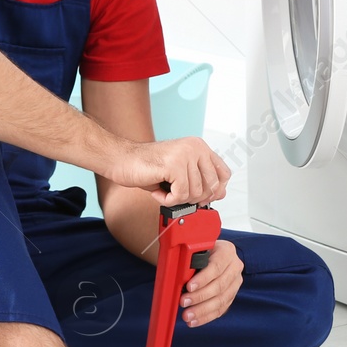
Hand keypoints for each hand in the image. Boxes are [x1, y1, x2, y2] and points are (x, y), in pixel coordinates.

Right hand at [109, 137, 230, 206]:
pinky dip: (167, 199)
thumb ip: (200, 180)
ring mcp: (185, 154)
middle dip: (194, 198)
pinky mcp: (174, 165)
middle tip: (177, 194)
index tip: (203, 197)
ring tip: (164, 189)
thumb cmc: (148, 167)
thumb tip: (220, 194)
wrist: (122, 160)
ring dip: (177, 199)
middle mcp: (195, 147)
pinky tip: (158, 191)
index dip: (216, 190)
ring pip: (195, 193)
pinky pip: (180, 195)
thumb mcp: (180, 173)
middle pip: (212, 187)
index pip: (224, 173)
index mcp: (199, 146)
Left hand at [178, 239, 241, 326]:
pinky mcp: (232, 296)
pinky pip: (221, 309)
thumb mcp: (197, 248)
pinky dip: (206, 317)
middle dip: (200, 296)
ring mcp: (235, 283)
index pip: (216, 266)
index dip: (203, 278)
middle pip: (219, 285)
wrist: (213, 254)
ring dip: (202, 310)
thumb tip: (179, 273)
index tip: (188, 287)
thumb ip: (191, 258)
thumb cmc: (201, 250)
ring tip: (187, 315)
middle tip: (183, 302)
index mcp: (226, 252)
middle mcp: (235, 267)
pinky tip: (194, 321)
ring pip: (221, 300)